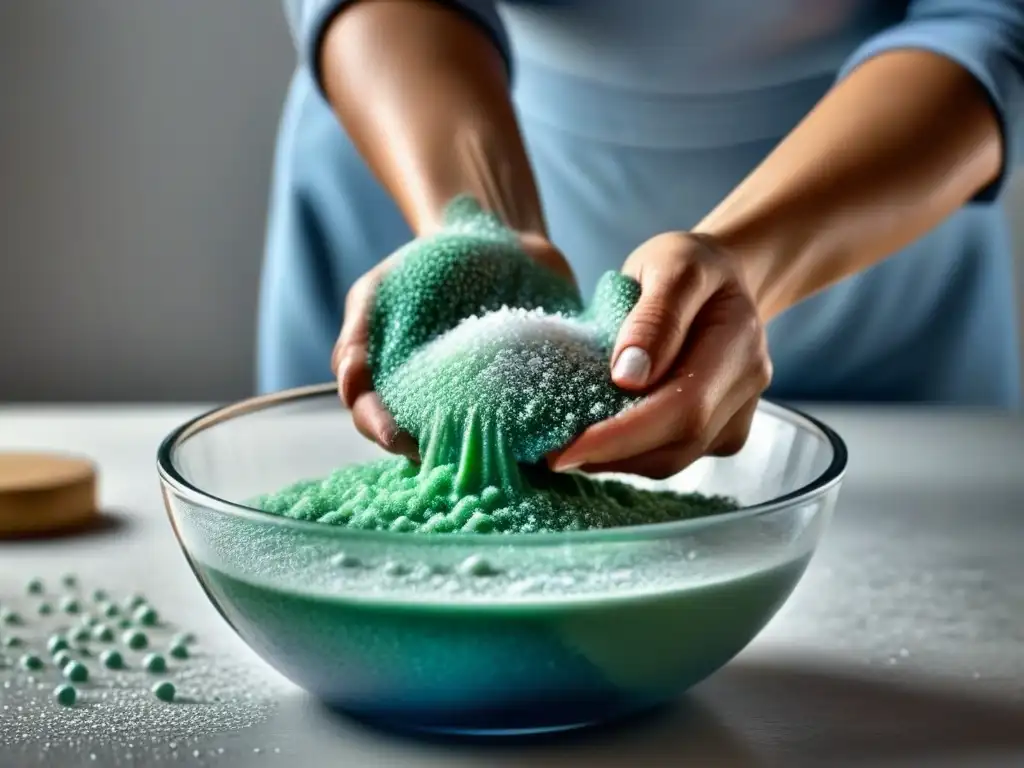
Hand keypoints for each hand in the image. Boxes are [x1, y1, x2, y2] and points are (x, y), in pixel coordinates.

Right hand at [332, 233, 574, 457]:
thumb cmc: (425, 267)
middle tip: (454, 454)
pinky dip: (548, 432)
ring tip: (503, 453)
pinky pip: (540, 422)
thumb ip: (357, 337)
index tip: (397, 437)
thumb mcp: (378, 291)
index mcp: (397, 391)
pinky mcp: (534, 395)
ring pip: (488, 445)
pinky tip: (552, 430)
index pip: (380, 424)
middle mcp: (441, 408)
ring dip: (497, 455)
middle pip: (434, 447)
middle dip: (442, 455)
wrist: (494, 240)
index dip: (384, 434)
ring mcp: (488, 405)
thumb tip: (348, 385)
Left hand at [549, 232, 771, 478]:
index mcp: (737, 341)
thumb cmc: (688, 264)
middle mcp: (746, 384)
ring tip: (567, 447)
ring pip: (673, 459)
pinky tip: (599, 441)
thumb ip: (654, 317)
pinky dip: (631, 455)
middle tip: (552, 453)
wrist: (720, 277)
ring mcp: (738, 412)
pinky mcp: (722, 431)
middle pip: (679, 443)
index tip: (564, 449)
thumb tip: (628, 377)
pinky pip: (673, 455)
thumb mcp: (669, 266)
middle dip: (611, 455)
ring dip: (616, 460)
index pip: (683, 407)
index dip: (623, 435)